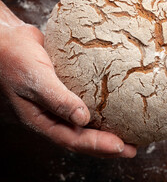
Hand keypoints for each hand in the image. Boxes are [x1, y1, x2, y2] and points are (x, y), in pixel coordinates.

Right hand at [0, 1, 135, 157]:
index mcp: (42, 120)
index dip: (97, 146)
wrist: (10, 40)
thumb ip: (58, 99)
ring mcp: (61, 104)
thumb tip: (83, 119)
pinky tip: (117, 107)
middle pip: (83, 137)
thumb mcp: (36, 80)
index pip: (73, 139)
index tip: (120, 147)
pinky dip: (103, 110)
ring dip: (107, 131)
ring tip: (130, 134)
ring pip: (86, 124)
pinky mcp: (69, 90)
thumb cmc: (16, 58)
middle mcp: (54, 116)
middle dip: (107, 146)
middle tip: (132, 149)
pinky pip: (87, 104)